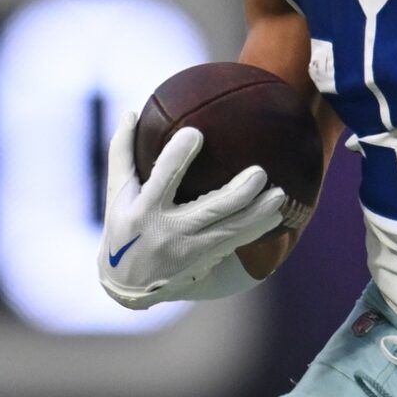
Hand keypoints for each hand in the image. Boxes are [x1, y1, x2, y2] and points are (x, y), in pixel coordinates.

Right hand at [97, 111, 290, 308]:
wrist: (128, 284)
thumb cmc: (122, 228)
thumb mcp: (116, 194)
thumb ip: (122, 153)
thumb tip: (131, 111)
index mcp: (145, 210)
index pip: (162, 179)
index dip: (177, 157)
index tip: (196, 133)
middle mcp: (169, 231)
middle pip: (210, 211)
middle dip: (237, 193)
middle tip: (259, 172)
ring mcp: (191, 249)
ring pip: (231, 230)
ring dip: (258, 214)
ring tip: (279, 195)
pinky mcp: (205, 259)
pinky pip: (236, 243)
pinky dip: (257, 229)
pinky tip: (276, 215)